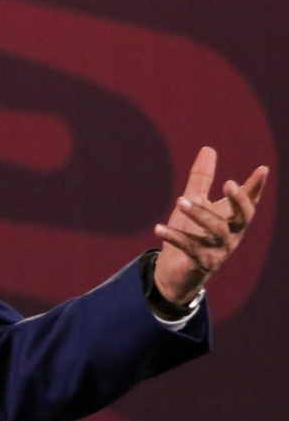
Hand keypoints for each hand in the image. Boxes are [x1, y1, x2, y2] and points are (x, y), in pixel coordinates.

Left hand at [154, 147, 267, 305]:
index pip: (248, 202)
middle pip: (243, 217)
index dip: (256, 187)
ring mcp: (219, 250)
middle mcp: (231, 235)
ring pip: (216, 230)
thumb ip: (202, 178)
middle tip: (229, 183)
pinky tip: (158, 228)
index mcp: (232, 219)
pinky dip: (174, 236)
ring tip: (179, 200)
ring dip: (198, 214)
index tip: (262, 169)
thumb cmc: (190, 233)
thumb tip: (208, 148)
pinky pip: (189, 247)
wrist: (176, 271)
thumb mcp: (195, 202)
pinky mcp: (201, 263)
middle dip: (238, 200)